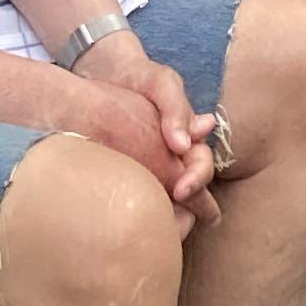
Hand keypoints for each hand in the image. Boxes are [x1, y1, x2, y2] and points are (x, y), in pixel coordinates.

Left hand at [64, 30, 219, 220]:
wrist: (103, 73)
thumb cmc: (139, 77)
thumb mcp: (162, 83)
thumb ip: (176, 108)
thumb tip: (183, 144)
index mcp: (188, 139)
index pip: (202, 167)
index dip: (197, 181)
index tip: (180, 190)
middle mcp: (174, 160)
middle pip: (191, 194)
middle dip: (186, 211)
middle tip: (171, 221)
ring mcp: (151, 170)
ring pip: (168, 203)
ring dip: (168, 219)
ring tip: (157, 232)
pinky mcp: (128, 176)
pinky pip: (139, 198)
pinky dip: (141, 212)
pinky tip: (130, 221)